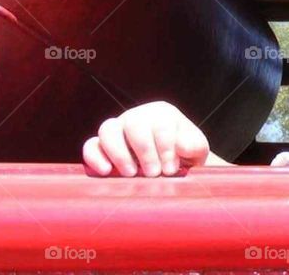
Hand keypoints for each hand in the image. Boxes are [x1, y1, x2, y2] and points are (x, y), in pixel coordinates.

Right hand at [82, 101, 209, 176]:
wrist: (171, 168)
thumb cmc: (184, 156)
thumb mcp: (197, 150)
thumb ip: (194, 145)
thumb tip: (181, 146)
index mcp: (162, 114)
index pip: (160, 123)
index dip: (165, 148)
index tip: (170, 170)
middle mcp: (137, 117)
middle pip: (134, 123)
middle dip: (145, 151)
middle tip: (153, 174)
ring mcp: (118, 130)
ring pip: (108, 129)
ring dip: (119, 153)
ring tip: (131, 174)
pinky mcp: (102, 146)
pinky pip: (91, 146)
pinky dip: (94, 157)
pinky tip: (106, 172)